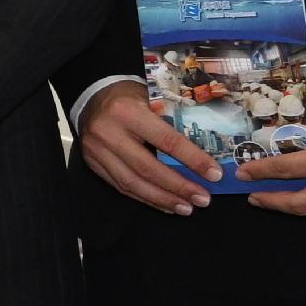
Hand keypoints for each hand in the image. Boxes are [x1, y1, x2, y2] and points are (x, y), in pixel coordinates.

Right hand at [75, 78, 212, 216]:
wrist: (91, 99)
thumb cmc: (129, 98)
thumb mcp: (152, 98)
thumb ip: (172, 120)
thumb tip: (206, 148)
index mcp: (128, 112)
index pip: (166, 140)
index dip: (192, 159)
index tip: (214, 174)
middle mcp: (109, 133)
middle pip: (147, 168)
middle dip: (178, 187)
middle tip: (203, 199)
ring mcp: (97, 152)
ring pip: (132, 183)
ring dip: (162, 199)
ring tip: (186, 208)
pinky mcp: (93, 165)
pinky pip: (121, 187)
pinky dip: (146, 198)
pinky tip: (165, 205)